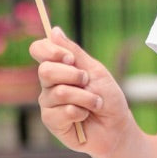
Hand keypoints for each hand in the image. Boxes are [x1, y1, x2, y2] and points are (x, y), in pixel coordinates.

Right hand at [30, 28, 130, 157]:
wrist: (117, 127)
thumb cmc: (108, 98)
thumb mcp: (95, 71)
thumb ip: (75, 53)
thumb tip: (53, 30)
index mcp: (58, 68)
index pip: (39, 50)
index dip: (50, 50)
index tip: (69, 58)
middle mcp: (49, 85)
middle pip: (46, 71)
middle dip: (73, 75)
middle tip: (88, 82)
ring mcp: (49, 104)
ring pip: (59, 92)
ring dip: (85, 97)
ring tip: (95, 103)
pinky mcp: (52, 122)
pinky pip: (62, 112)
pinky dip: (80, 113)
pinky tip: (85, 117)